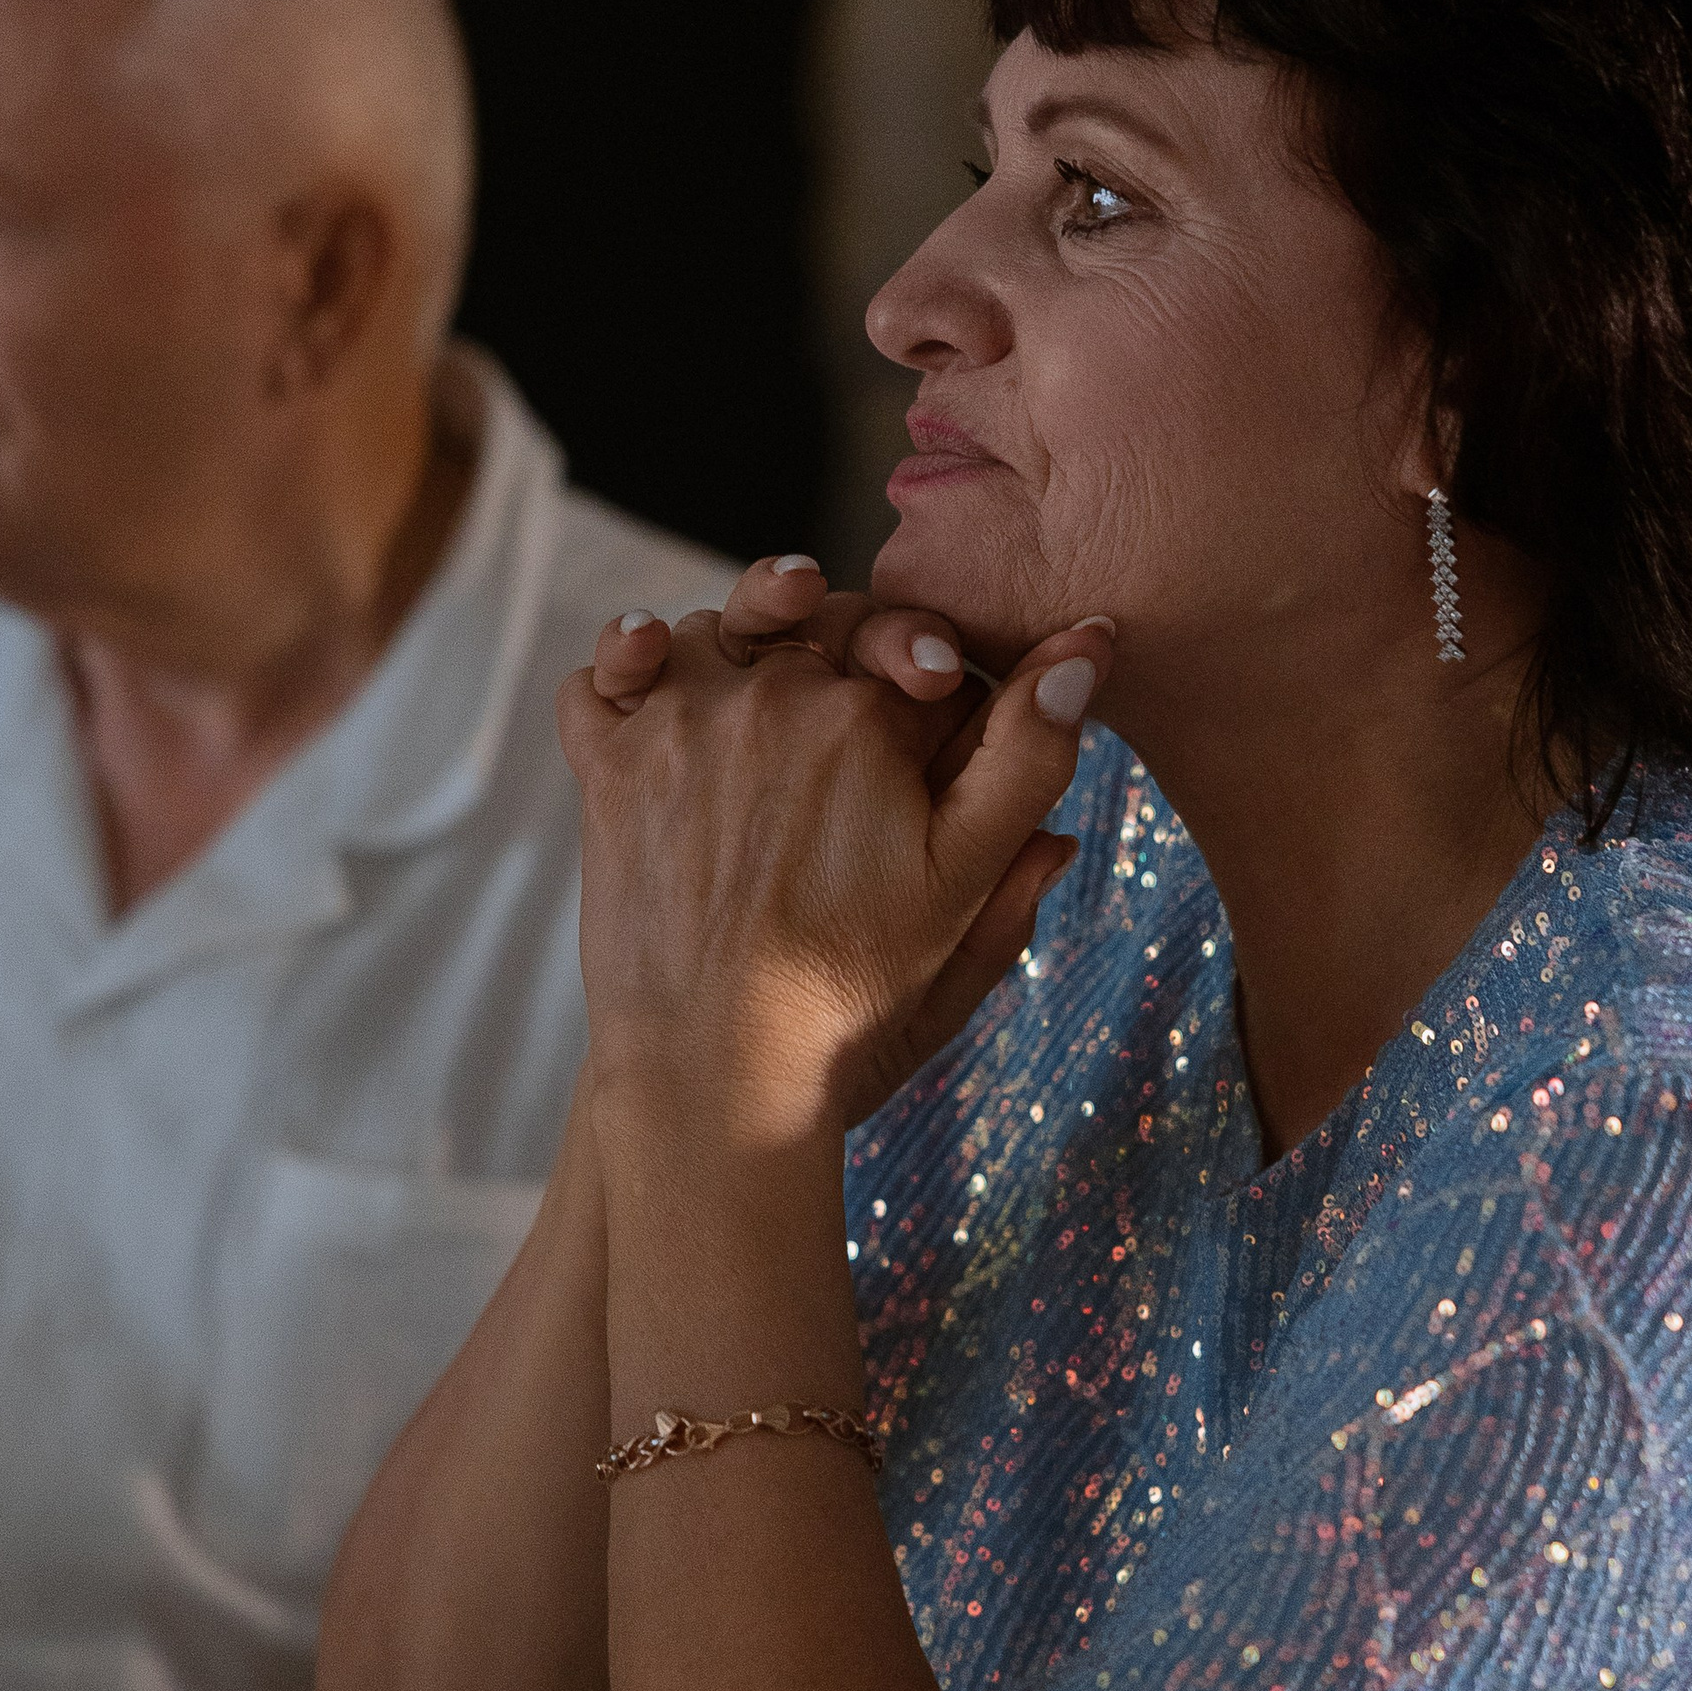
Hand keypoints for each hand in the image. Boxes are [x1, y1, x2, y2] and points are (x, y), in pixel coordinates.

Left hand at [563, 557, 1112, 1136]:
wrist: (719, 1067)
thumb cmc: (852, 986)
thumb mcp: (966, 875)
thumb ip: (1031, 755)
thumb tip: (1088, 645)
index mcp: (870, 714)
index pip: (918, 646)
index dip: (936, 674)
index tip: (941, 716)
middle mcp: (771, 693)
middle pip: (822, 623)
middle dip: (854, 648)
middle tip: (867, 711)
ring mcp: (677, 721)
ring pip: (717, 630)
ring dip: (744, 642)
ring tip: (770, 690)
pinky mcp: (607, 761)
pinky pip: (603, 671)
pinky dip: (625, 660)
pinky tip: (655, 674)